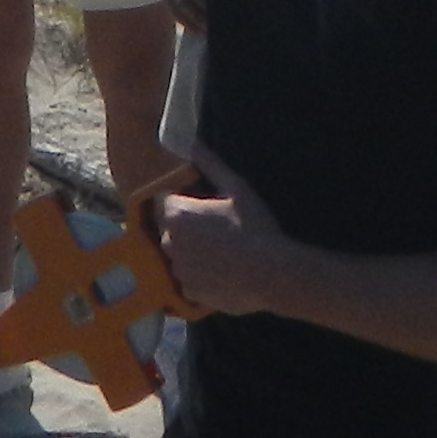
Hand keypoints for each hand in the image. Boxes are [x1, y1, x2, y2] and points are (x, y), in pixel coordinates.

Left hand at [149, 151, 293, 318]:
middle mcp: (170, 244)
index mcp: (177, 216)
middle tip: (214, 228)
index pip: (164, 203)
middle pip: (169, 230)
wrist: (273, 274)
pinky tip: (220, 271)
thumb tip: (193, 143)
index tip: (201, 205)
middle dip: (185, 227)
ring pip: (177, 256)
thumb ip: (210, 164)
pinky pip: (186, 281)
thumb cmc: (255, 228)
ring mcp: (179, 272)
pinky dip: (198, 276)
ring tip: (219, 252)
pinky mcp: (189, 294)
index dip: (182, 202)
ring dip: (190, 252)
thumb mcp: (236, 189)